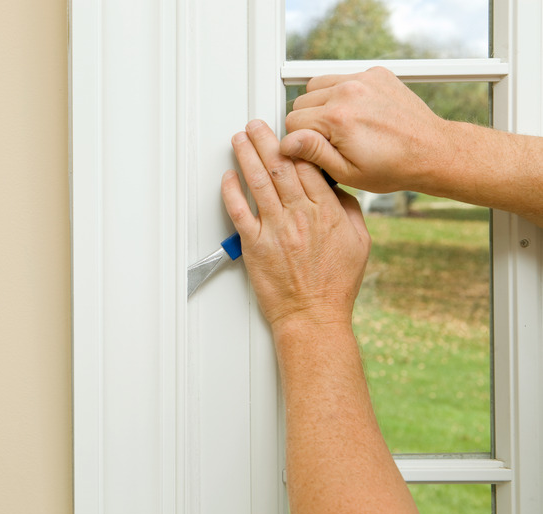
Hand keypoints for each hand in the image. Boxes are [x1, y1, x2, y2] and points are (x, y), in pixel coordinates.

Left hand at [221, 119, 370, 331]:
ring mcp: (276, 230)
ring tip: (240, 138)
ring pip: (258, 183)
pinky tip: (228, 176)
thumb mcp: (359, 242)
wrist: (313, 315)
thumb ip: (348, 210)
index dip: (295, 144)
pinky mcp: (255, 245)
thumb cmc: (335, 285)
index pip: (308, 166)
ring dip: (246, 156)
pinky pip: (239, 212)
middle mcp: (300, 216)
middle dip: (266, 141)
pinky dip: (232, 191)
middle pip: (280, 167)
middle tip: (256, 125)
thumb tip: (336, 188)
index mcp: (326, 212)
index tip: (288, 131)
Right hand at [281, 66, 452, 193]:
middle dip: (309, 122)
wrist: (431, 151)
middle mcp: (348, 92)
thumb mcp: (347, 172)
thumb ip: (312, 153)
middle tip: (330, 141)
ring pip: (316, 87)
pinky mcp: (374, 74)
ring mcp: (362, 79)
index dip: (300, 142)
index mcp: (338, 118)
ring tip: (340, 126)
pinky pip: (340, 78)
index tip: (316, 151)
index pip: (292, 122)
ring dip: (320, 105)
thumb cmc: (392, 167)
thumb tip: (286, 141)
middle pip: (301, 102)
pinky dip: (340, 93)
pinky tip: (356, 113)